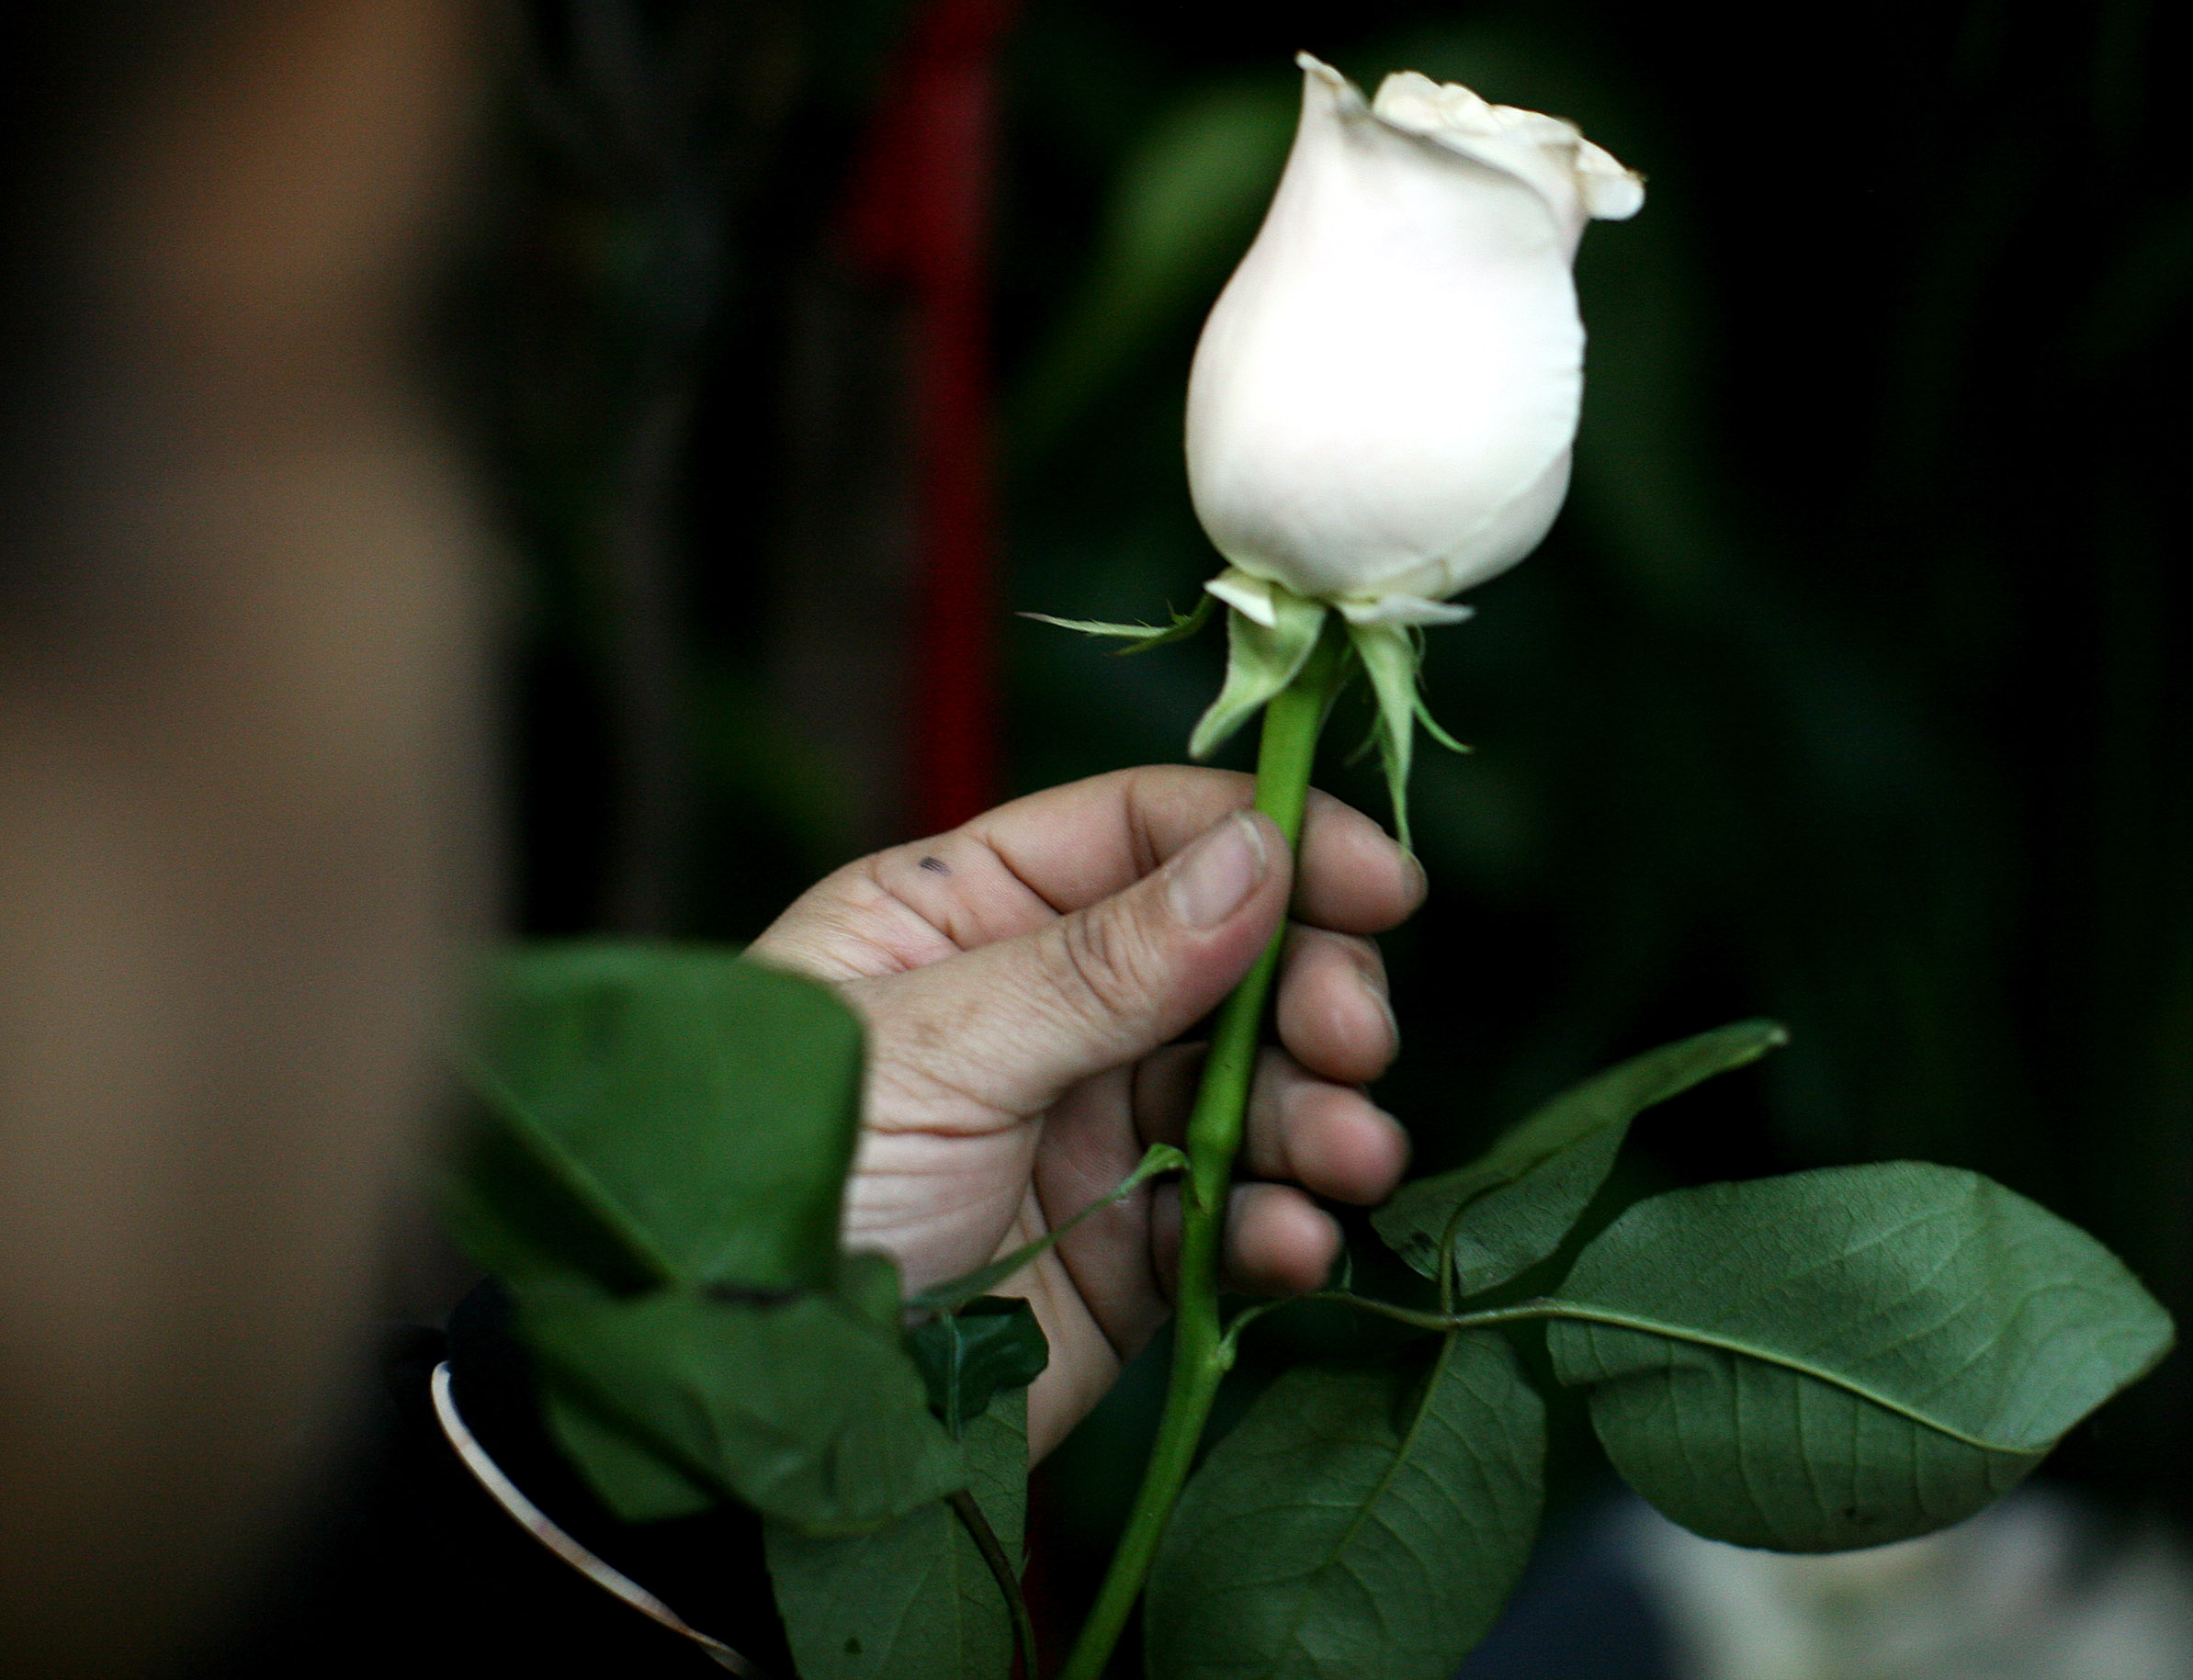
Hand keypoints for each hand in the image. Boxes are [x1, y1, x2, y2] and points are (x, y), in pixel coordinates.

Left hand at [747, 767, 1419, 1458]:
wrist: (743, 1424)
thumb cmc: (784, 1190)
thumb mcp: (935, 1049)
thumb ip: (1105, 961)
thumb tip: (1260, 853)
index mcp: (967, 914)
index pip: (1146, 833)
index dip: (1273, 841)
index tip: (1383, 883)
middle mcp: (1040, 1010)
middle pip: (1230, 958)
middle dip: (1310, 992)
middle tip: (1352, 1040)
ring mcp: (1087, 1135)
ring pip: (1252, 1091)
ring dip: (1317, 1114)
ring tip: (1348, 1156)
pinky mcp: (1124, 1259)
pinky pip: (1234, 1220)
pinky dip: (1281, 1226)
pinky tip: (1293, 1244)